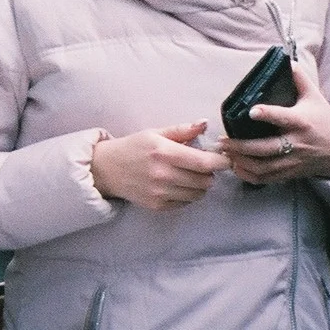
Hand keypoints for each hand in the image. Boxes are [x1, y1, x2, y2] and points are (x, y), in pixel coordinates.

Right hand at [90, 121, 230, 209]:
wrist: (105, 169)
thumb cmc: (132, 148)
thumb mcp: (154, 133)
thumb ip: (181, 130)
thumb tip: (204, 123)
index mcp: (164, 152)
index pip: (205, 163)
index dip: (221, 162)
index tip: (224, 159)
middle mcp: (163, 174)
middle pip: (206, 180)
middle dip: (209, 173)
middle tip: (201, 166)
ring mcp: (160, 192)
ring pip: (199, 194)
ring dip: (200, 185)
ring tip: (189, 175)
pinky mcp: (158, 205)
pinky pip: (186, 202)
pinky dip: (187, 194)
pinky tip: (177, 185)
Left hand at [219, 63, 329, 184]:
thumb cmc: (323, 120)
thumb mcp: (314, 97)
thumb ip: (299, 79)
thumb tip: (285, 59)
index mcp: (301, 122)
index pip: (283, 118)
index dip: (268, 114)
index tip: (251, 111)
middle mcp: (296, 143)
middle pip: (266, 149)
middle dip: (241, 147)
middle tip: (221, 140)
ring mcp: (293, 161)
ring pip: (264, 167)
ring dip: (241, 162)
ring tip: (225, 153)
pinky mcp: (290, 173)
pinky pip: (267, 179)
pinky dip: (249, 176)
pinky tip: (235, 167)